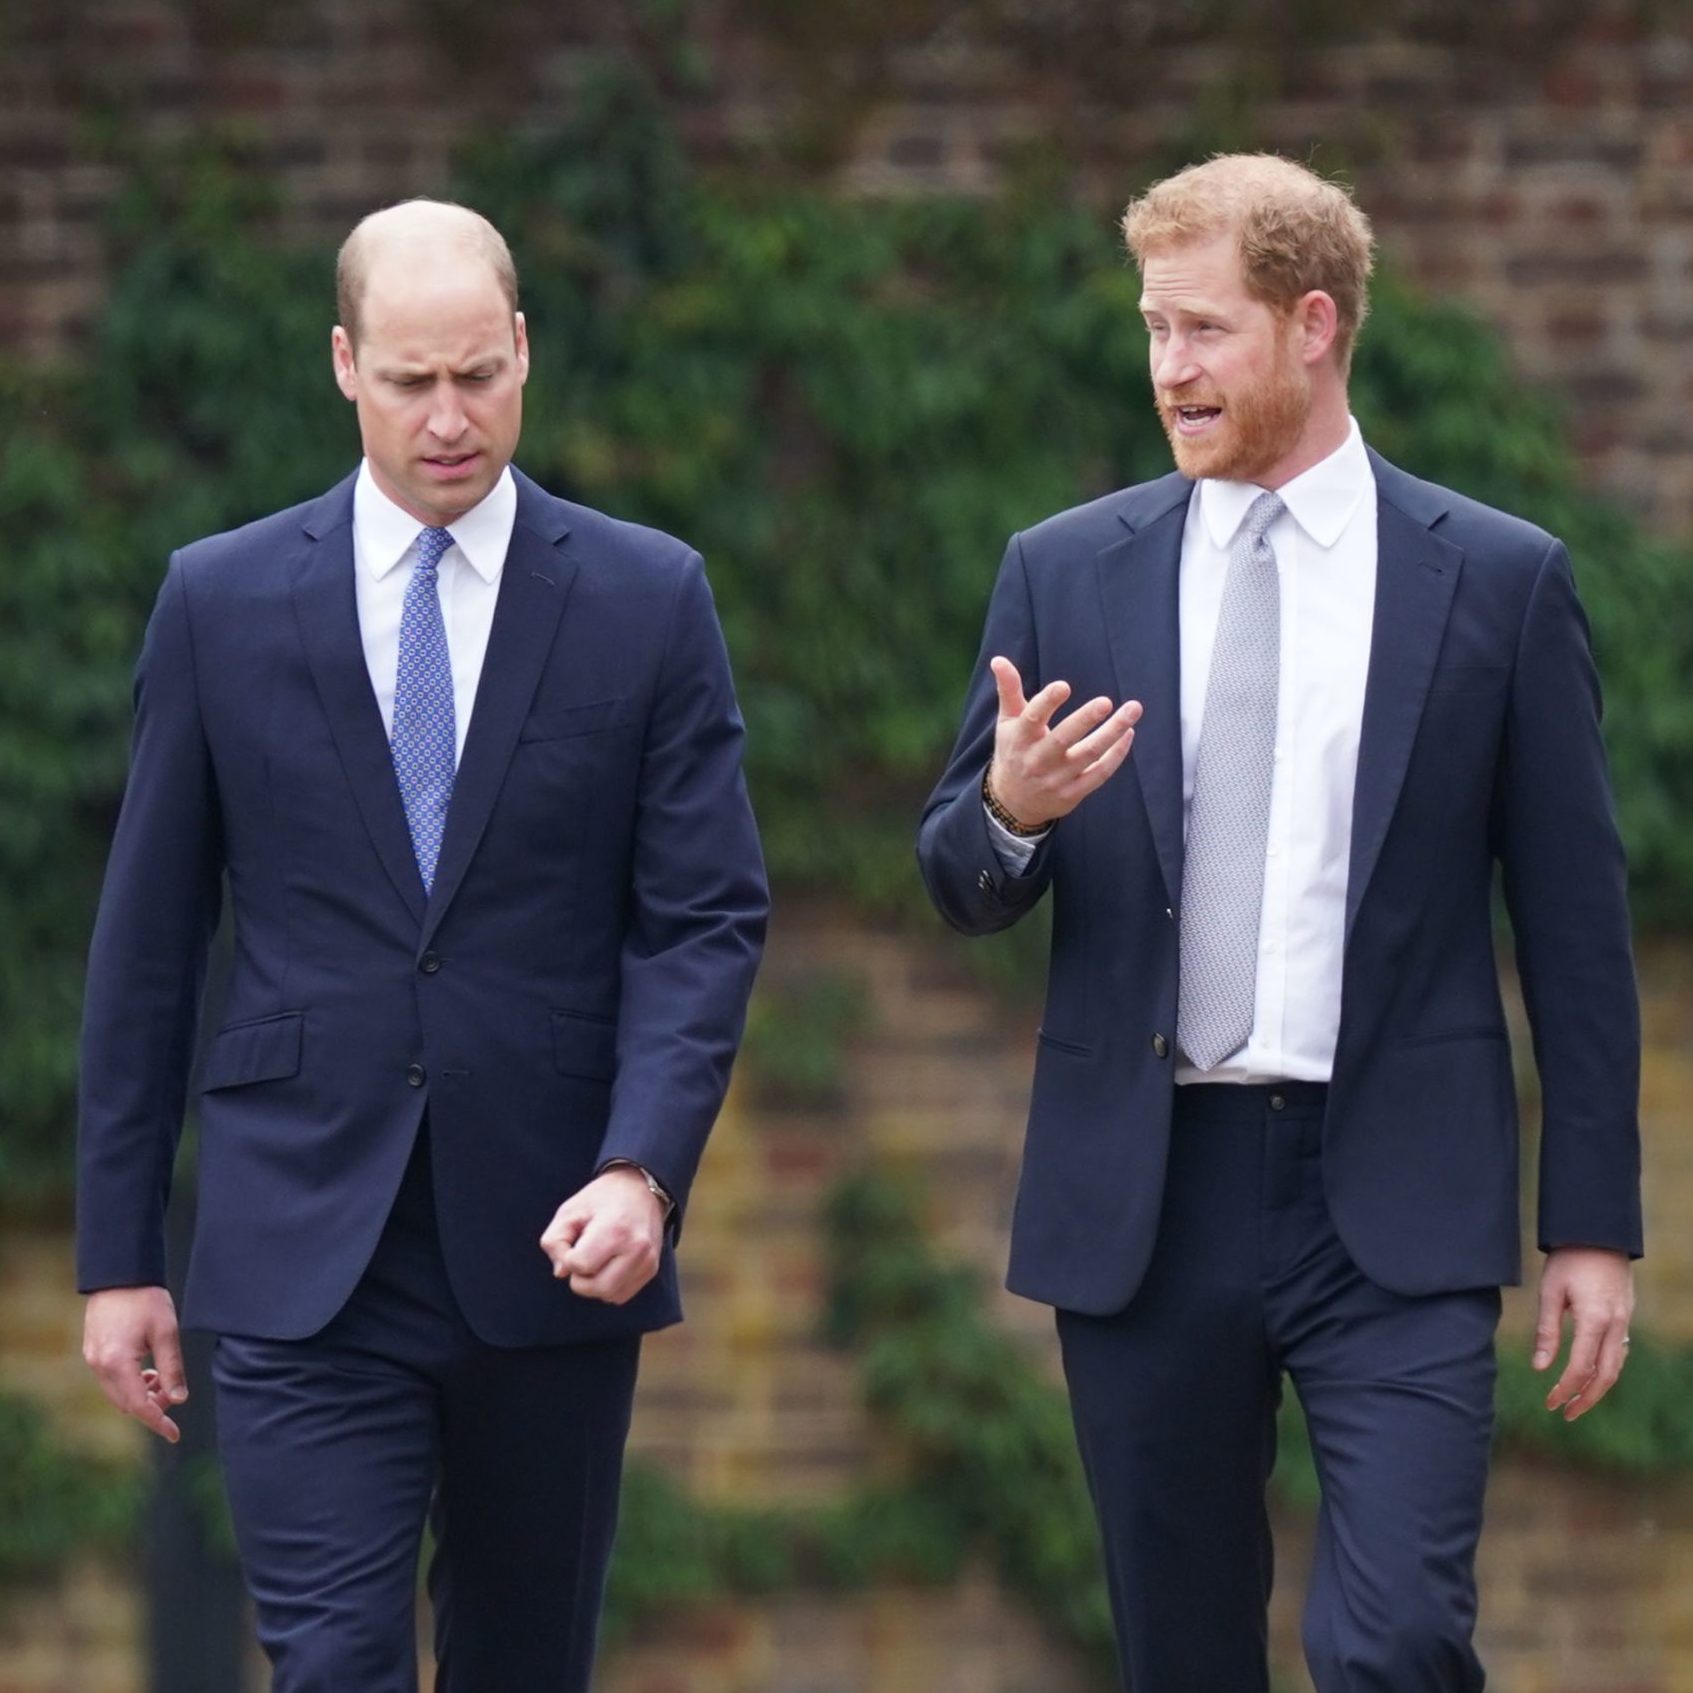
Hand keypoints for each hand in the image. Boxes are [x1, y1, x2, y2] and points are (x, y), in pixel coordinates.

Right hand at [83, 1286, 187, 1443]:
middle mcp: (99, 1366)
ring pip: (118, 1395)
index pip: (139, 1405)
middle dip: (152, 1407)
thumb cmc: (146, 1299)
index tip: (175, 1435)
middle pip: (126, 1404)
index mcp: (117, 1363)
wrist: (119, 1275)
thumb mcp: (166, 1332)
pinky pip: (112, 1381)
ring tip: (162, 1380)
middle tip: (174, 1395)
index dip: (158, 1422)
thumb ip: (172, 1367)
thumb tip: (179, 1399)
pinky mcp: (93, 1353)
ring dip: (141, 1395)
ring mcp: (93, 1360)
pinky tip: (148, 1372)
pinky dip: (131, 1384)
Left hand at [540, 1166, 665, 1305]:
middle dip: (579, 1279)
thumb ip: (555, 1241)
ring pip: (610, 1296)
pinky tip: (607, 1266)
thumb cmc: (600, 1199)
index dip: (568, 1257)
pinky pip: (622, 1295)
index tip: (574, 1241)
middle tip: (580, 1257)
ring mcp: (647, 1261)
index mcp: (615, 1230)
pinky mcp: (651, 1269)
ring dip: (594, 1285)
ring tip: (595, 1260)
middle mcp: (636, 1249)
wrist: (640, 1187)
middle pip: (597, 1288)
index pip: (580, 1265)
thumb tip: (561, 1273)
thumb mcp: (569, 1210)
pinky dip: (609, 1287)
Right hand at [985, 657, 1140, 830]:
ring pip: (1089, 755)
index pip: (1032, 719)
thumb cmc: (1014, 751)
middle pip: (1063, 739)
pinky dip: (1116, 754)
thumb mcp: (1007, 721)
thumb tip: (999, 659)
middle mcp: (1037, 760)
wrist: (1013, 802)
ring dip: (1113, 732)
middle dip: (1085, 720)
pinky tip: (1128, 734)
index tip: (1063, 686)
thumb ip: (1008, 690)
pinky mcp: (1073, 793)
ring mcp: (1056, 779)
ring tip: (1133, 709)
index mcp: (1019, 739)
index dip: (1046, 702)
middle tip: (1105, 701)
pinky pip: (1099, 773)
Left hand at [1533, 1246, 1633, 1420]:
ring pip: (1616, 1366)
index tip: (1549, 1402)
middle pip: (1605, 1376)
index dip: (1564, 1389)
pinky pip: (1620, 1351)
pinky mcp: (1626, 1315)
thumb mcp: (1550, 1292)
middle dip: (1585, 1399)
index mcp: (1594, 1320)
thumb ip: (1546, 1331)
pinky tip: (1592, 1375)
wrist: (1599, 1233)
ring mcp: (1625, 1320)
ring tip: (1577, 1401)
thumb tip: (1539, 1367)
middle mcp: (1615, 1325)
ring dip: (1598, 1387)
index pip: (1580, 1367)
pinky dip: (1607, 1369)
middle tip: (1565, 1413)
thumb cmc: (1569, 1259)